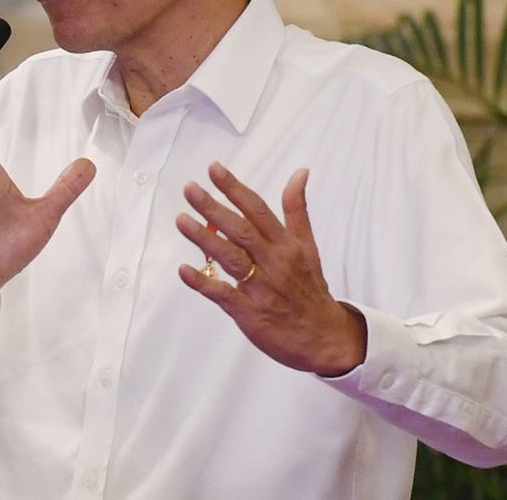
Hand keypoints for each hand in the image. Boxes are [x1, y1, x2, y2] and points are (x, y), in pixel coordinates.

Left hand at [176, 163, 365, 375]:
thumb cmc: (310, 288)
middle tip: (190, 189)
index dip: (234, 188)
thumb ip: (297, 209)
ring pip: (230, 257)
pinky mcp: (250, 313)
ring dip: (204, 238)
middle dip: (213, 208)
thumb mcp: (308, 246)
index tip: (213, 169)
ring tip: (181, 220)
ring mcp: (261, 287)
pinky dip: (204, 282)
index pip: (257, 209)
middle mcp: (273, 262)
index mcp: (286, 244)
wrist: (325, 337)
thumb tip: (300, 172)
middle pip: (240, 230)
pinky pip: (223, 295)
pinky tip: (184, 270)